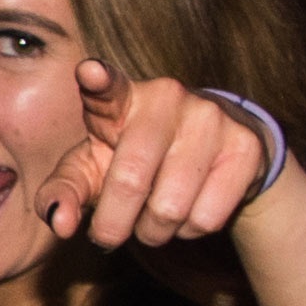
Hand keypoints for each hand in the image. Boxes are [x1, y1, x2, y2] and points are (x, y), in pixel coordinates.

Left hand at [40, 58, 280, 251]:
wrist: (211, 158)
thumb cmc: (134, 162)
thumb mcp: (91, 172)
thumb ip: (63, 193)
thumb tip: (60, 223)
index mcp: (120, 99)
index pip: (107, 88)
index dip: (98, 80)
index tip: (89, 73)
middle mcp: (166, 97)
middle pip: (129, 182)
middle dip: (113, 225)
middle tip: (111, 232)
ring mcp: (210, 118)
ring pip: (170, 209)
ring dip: (154, 232)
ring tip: (153, 216)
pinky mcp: (245, 147)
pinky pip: (207, 218)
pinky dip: (190, 231)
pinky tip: (190, 209)